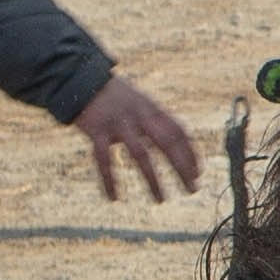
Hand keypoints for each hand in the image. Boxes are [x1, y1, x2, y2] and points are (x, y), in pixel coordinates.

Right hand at [76, 76, 203, 202]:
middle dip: (182, 168)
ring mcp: (118, 123)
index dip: (191, 152)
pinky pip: (103, 159)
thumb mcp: (141, 102)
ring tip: (161, 200)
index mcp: (152, 109)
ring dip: (152, 180)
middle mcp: (139, 115)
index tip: (199, 173)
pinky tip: (114, 198)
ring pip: (140, 154)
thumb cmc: (115, 96)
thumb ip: (156, 120)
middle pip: (167, 143)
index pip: (179, 132)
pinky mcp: (96, 130)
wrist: (81, 79)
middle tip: (193, 189)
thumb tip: (178, 142)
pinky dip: (109, 180)